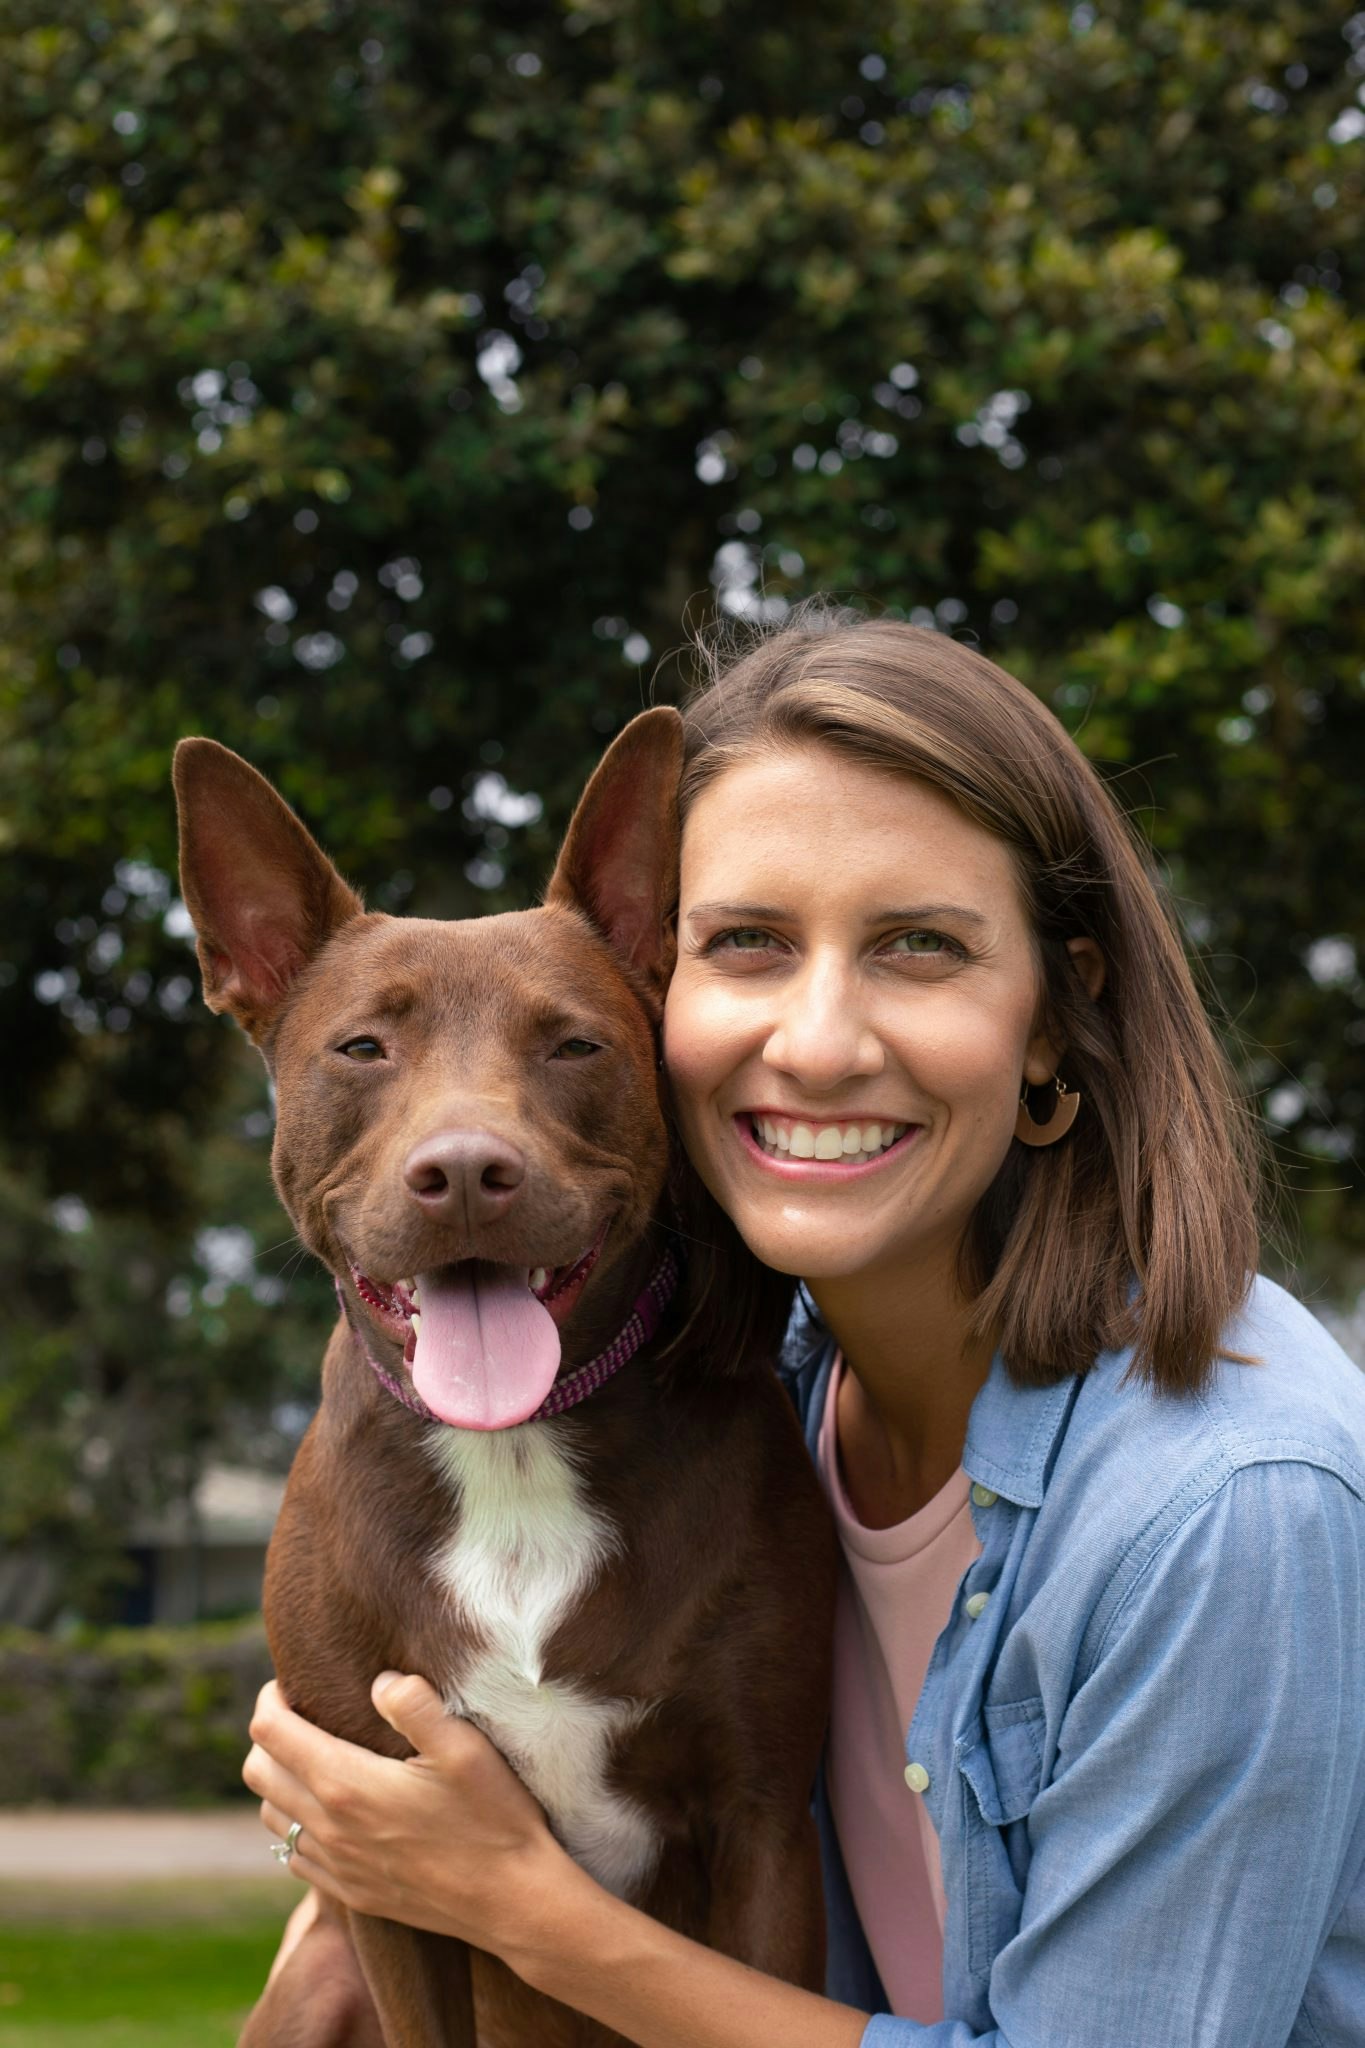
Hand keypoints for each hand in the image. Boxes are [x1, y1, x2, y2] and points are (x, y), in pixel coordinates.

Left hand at [243, 1672, 577, 1955]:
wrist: (512, 1901)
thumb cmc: (494, 1818)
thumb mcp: (463, 1747)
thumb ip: (415, 1705)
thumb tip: (379, 1682)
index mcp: (347, 1785)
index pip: (271, 1733)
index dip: (272, 1698)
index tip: (295, 1682)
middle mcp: (329, 1828)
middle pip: (257, 1772)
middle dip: (270, 1734)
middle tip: (305, 1713)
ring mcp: (336, 1866)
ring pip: (270, 1815)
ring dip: (280, 1780)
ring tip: (317, 1756)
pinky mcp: (350, 1893)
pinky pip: (295, 1856)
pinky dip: (297, 1825)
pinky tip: (332, 1810)